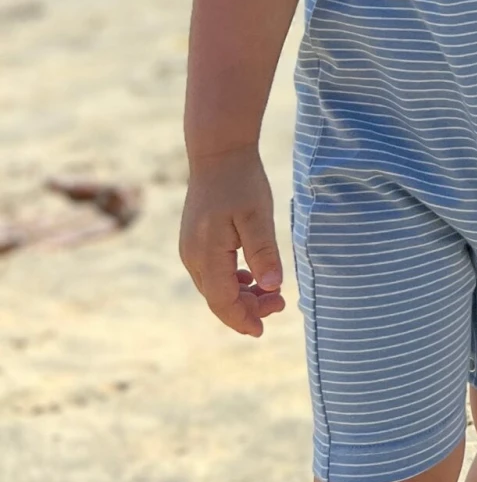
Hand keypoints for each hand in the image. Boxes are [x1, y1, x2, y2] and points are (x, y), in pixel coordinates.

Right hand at [178, 146, 285, 335]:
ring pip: (214, 286)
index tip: (263, 330)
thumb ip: (263, 252)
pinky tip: (251, 278)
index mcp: (206, 255)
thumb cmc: (241, 181)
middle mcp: (192, 256)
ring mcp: (191, 248)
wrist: (218, 152)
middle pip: (218, 298)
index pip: (222, 301)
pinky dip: (232, 281)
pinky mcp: (196, 240)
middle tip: (280, 305)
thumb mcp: (257, 216)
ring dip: (241, 296)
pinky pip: (212, 272)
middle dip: (247, 309)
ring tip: (272, 295)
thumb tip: (272, 288)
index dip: (242, 319)